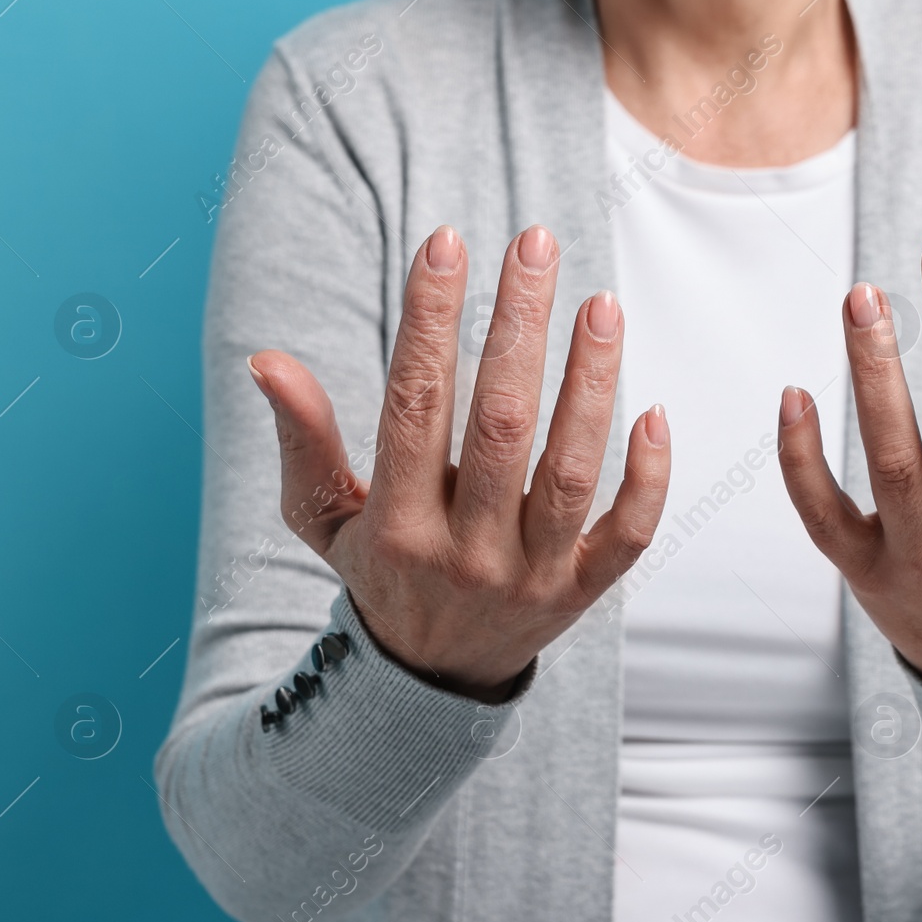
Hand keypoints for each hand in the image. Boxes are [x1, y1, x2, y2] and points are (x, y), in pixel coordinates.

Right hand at [247, 225, 670, 701]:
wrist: (431, 680)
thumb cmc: (379, 571)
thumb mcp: (324, 517)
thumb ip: (303, 441)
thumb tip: (267, 360)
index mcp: (396, 525)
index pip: (416, 404)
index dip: (431, 319)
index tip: (446, 242)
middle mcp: (467, 552)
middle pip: (501, 423)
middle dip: (518, 325)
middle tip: (535, 242)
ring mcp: (532, 576)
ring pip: (570, 469)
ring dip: (589, 381)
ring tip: (600, 303)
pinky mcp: (584, 592)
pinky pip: (628, 533)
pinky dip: (647, 476)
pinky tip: (653, 410)